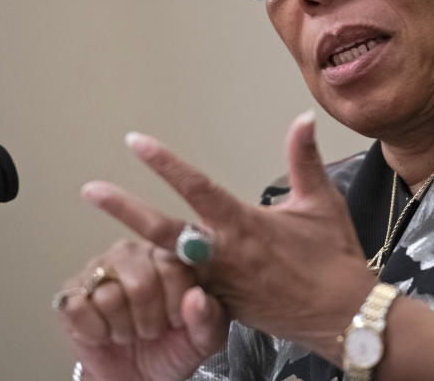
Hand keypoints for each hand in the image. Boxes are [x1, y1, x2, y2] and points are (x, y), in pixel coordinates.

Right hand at [57, 240, 228, 380]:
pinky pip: (77, 308)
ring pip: (109, 297)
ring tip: (130, 332)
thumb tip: (196, 297)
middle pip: (141, 283)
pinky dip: (95, 332)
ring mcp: (98, 268)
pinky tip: (105, 334)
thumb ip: (208, 318)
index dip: (176, 303)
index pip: (173, 267)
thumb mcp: (205, 338)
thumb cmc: (173, 347)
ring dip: (123, 329)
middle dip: (149, 320)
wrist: (138, 375)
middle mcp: (132, 253)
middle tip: (151, 330)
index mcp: (169, 254)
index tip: (177, 320)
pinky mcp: (71, 291)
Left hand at [79, 111, 376, 366]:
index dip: (164, 163)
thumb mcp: (321, 201)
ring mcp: (219, 284)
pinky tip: (150, 270)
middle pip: (162, 230)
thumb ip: (304, 158)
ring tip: (111, 232)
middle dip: (124, 209)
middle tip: (91, 191)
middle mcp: (224, 255)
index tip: (137, 143)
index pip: (196, 187)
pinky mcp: (223, 305)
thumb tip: (303, 119)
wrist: (341, 314)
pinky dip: (167, 277)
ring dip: (139, 246)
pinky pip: (187, 288)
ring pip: (168, 263)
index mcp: (244, 225)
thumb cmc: (334, 258)